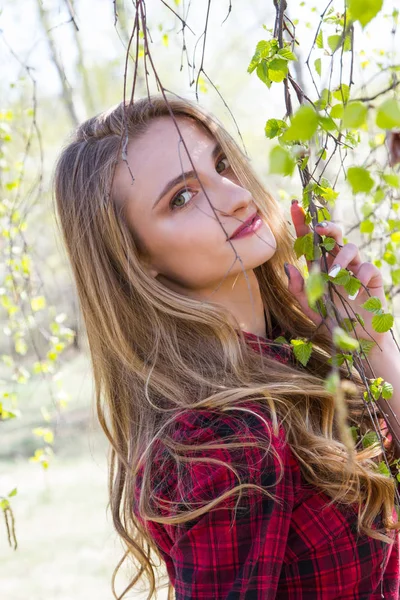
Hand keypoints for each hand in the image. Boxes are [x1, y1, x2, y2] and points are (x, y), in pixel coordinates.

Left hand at [285, 200, 391, 349]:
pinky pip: (367, 267)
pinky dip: (359, 275)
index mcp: (320, 266)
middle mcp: (337, 262)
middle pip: (333, 235)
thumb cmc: (332, 319)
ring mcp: (355, 268)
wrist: (355, 339)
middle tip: (318, 228)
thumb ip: (298, 289)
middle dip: (327, 227)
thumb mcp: (310, 306)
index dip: (303, 223)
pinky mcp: (372, 277)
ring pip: (350, 247)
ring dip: (340, 258)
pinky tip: (353, 289)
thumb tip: (288, 266)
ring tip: (333, 276)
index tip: (295, 207)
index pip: (310, 241)